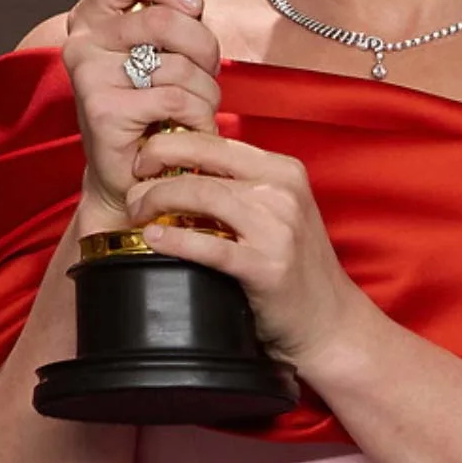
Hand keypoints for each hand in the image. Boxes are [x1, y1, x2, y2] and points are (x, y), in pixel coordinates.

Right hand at [62, 0, 221, 236]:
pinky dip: (197, 117)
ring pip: (177, 64)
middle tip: (207, 73)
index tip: (193, 6)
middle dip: (204, 48)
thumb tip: (195, 3)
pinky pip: (175, 98)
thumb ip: (170, 22)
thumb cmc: (152, 113)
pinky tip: (189, 128)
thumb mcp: (159, 55)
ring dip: (205, 91)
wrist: (128, 178)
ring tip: (195, 110)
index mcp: (92, 19)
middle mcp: (83, 42)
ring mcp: (89, 75)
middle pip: (164, 20)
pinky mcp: (103, 109)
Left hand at [124, 131, 372, 372]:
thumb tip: (181, 169)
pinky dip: (175, 241)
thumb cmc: (294, 267)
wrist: (329, 321)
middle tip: (131, 189)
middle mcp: (283, 191)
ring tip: (136, 213)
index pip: (215, 141)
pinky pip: (210, 246)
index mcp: (283, 171)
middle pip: (203, 164)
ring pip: (201, 196)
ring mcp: (278, 227)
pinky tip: (154, 240)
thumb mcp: (276, 212)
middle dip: (155, 172)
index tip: (143, 162)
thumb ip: (241, 187)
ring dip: (157, 201)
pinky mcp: (267, 266)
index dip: (170, 146)